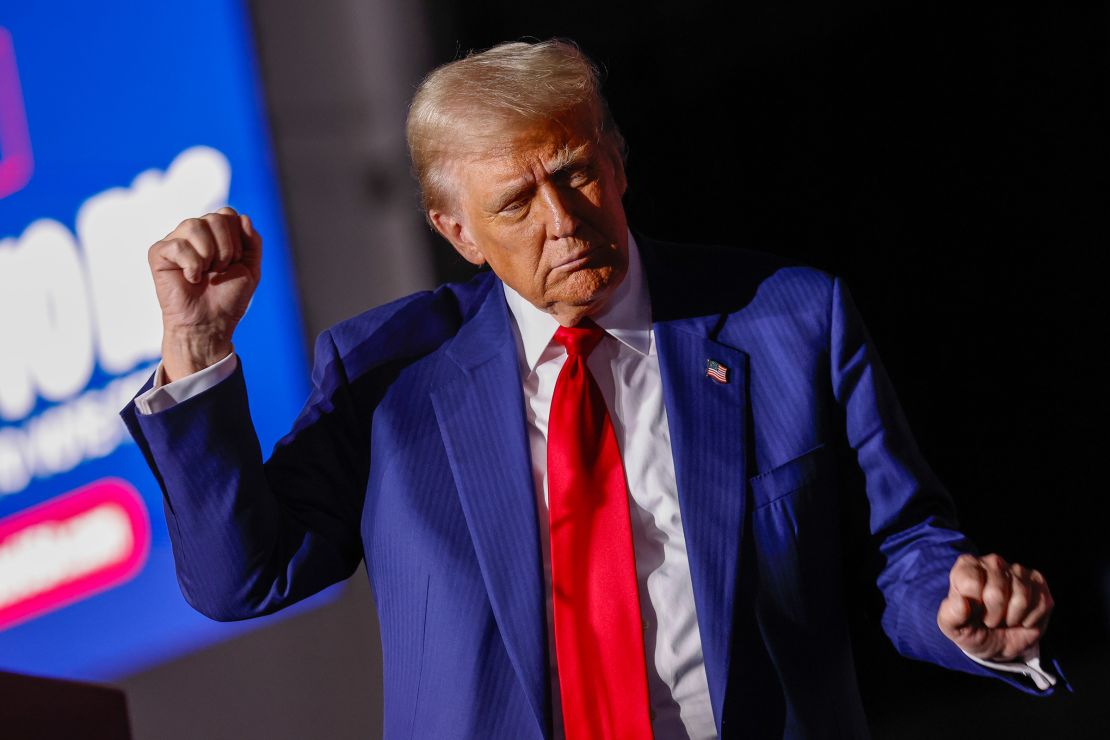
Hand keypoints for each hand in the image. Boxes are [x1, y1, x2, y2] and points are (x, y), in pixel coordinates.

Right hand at [148, 207, 261, 380]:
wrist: (211, 323)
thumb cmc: (228, 298)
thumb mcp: (251, 268)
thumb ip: (252, 241)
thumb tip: (242, 216)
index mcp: (215, 233)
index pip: (227, 214)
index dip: (237, 239)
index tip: (234, 262)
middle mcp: (194, 233)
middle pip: (215, 217)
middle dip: (226, 249)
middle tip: (220, 270)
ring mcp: (175, 241)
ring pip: (194, 225)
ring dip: (209, 255)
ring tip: (206, 274)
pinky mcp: (158, 253)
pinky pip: (178, 245)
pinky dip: (192, 265)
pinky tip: (191, 279)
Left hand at [937, 552, 1053, 661]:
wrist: (996, 643)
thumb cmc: (971, 629)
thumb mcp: (952, 627)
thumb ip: (951, 615)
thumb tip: (962, 602)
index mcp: (966, 566)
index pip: (971, 583)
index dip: (974, 607)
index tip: (972, 612)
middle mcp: (992, 562)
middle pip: (997, 593)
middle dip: (994, 616)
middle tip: (990, 619)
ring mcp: (1018, 570)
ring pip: (1021, 598)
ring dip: (1012, 618)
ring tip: (1005, 618)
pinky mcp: (1039, 582)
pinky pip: (1041, 604)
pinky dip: (1030, 620)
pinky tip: (1021, 618)